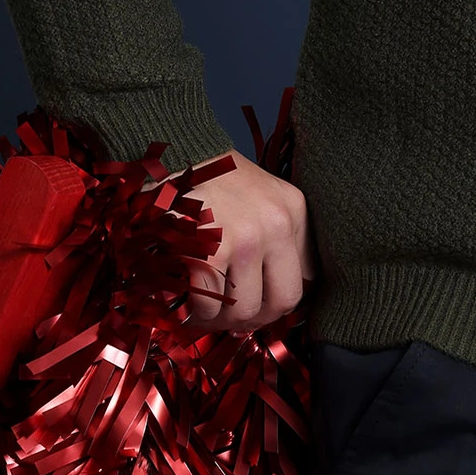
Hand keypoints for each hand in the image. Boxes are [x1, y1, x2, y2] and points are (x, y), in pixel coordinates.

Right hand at [172, 150, 315, 329]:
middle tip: (229, 317)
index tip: (255, 310)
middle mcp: (275, 225)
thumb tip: (298, 286)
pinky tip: (187, 302)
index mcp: (292, 212)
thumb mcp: (268, 197)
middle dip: (251, 320)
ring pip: (241, 310)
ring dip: (220, 319)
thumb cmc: (218, 179)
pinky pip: (208, 305)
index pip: (298, 284)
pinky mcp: (209, 250)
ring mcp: (244, 239)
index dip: (273, 307)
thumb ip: (287, 238)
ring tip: (205, 308)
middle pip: (276, 304)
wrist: (177, 154)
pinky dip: (195, 312)